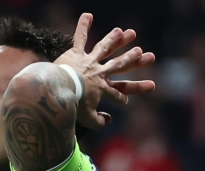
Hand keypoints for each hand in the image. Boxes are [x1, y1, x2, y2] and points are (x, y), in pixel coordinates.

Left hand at [54, 13, 155, 129]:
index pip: (117, 94)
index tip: (125, 101)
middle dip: (133, 60)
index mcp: (103, 89)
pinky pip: (80, 38)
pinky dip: (83, 26)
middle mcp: (99, 73)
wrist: (60, 92)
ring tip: (129, 32)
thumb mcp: (88, 119)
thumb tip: (108, 120)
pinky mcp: (75, 53)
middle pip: (119, 66)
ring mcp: (89, 61)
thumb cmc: (73, 106)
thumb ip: (99, 121)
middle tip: (144, 54)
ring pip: (105, 48)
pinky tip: (88, 15)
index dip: (122, 99)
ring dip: (117, 40)